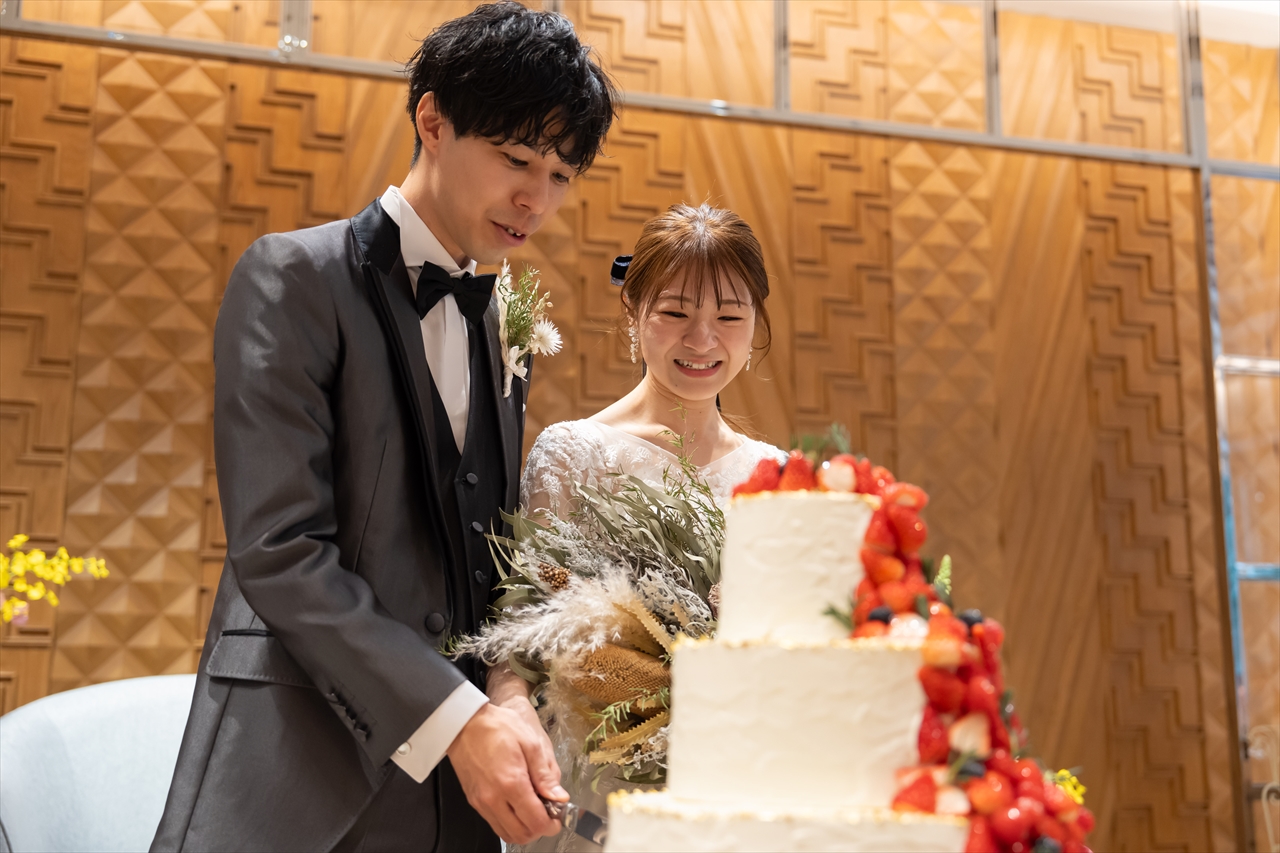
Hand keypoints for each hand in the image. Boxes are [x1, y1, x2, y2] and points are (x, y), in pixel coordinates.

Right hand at [447, 700, 565, 844]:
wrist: (464, 723)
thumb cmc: (497, 727)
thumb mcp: (530, 743)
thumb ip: (545, 774)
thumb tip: (559, 798)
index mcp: (511, 783)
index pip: (535, 822)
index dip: (551, 824)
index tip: (558, 816)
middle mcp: (493, 799)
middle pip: (521, 834)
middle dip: (539, 829)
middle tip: (548, 814)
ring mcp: (481, 802)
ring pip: (507, 833)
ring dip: (524, 828)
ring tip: (533, 809)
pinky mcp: (474, 801)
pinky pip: (494, 823)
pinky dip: (509, 822)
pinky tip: (517, 805)